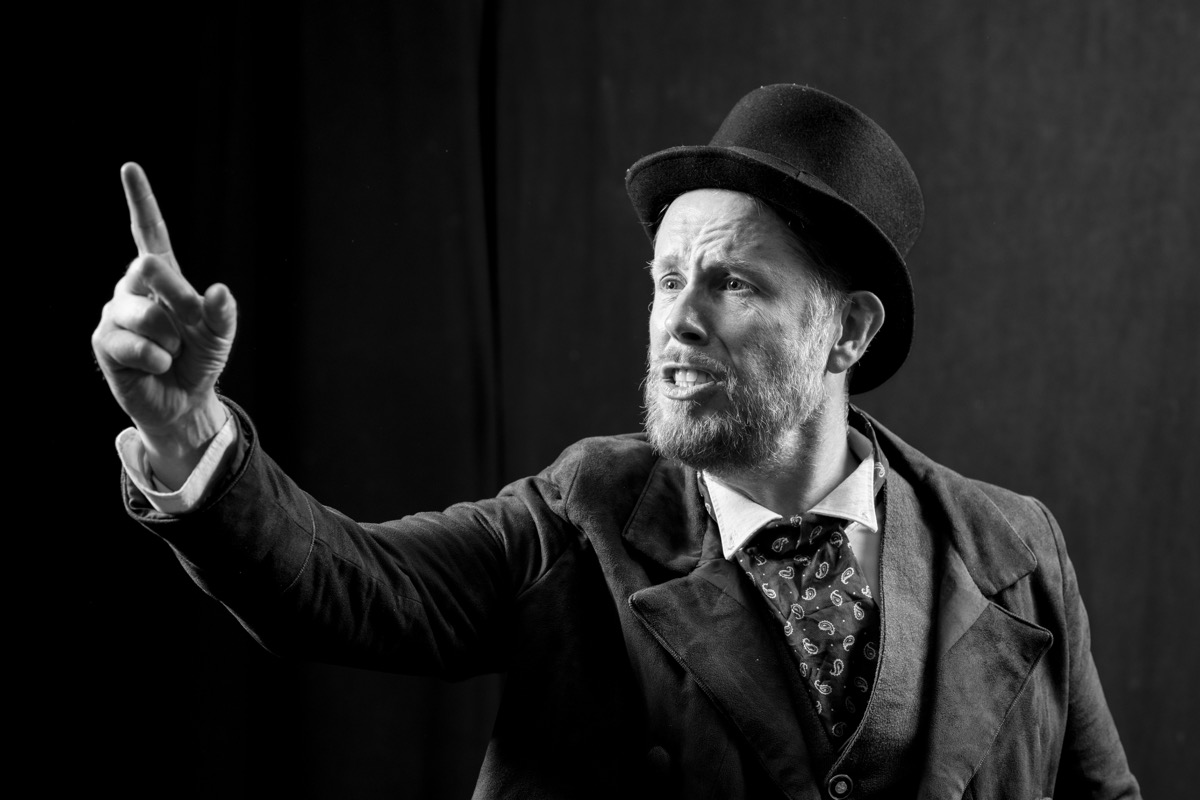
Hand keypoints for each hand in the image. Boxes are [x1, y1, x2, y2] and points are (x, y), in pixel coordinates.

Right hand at [92, 163, 237, 485]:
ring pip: (147, 314)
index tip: (130, 168)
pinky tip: (156, 366)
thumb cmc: (200, 359)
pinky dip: (157, 359)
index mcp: (163, 277)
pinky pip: (136, 345)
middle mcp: (133, 287)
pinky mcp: (104, 342)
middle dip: (178, 300)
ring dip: (171, 340)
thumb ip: (222, 312)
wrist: (183, 401)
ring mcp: (116, 313)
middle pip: (151, 270)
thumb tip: (219, 290)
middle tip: (185, 333)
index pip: (150, 233)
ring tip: (170, 352)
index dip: (141, 202)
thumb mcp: (220, 334)